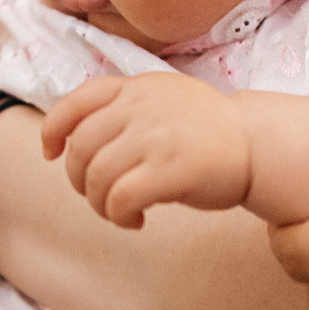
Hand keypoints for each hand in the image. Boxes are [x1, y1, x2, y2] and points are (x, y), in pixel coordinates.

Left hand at [41, 73, 251, 227]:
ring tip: (119, 212)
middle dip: (79, 180)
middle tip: (99, 197)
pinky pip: (121, 198)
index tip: (51, 153)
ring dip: (99, 204)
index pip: (78, 101)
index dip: (53, 129)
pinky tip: (136, 221)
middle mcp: (142, 107)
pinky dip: (119, 216)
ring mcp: (157, 136)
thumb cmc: (206, 133)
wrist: (257, 145)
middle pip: (81, 148)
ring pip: (97, 176)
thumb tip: (76, 142)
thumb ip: (124, 110)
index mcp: (137, 88)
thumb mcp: (163, 101)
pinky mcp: (172, 169)